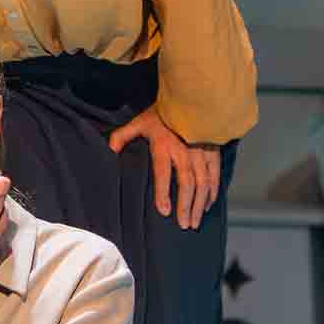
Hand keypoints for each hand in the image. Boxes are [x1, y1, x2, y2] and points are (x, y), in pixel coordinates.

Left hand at [108, 105, 220, 229]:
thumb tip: (109, 151)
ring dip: (199, 204)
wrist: (190, 98)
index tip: (164, 211)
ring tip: (194, 221)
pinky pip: (215, 176)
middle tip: (183, 225)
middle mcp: (184, 152)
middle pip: (187, 184)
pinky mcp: (213, 152)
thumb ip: (122, 136)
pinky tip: (208, 205)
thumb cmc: (162, 112)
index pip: (163, 173)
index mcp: (164, 147)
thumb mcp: (138, 122)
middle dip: (185, 206)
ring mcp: (201, 153)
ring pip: (203, 184)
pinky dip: (212, 192)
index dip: (163, 193)